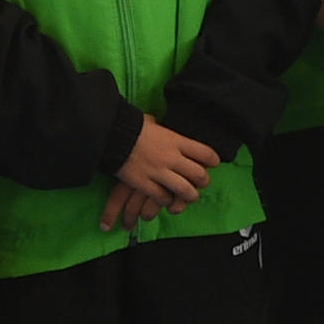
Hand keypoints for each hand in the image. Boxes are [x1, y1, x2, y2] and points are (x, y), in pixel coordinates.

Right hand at [103, 117, 216, 231]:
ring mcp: (158, 171)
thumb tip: (157, 123)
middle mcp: (171, 157)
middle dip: (203, 181)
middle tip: (201, 183)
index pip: (205, 153)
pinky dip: (167, 200)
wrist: (110, 135)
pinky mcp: (143, 183)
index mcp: (177, 140)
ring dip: (189, 195)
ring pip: (184, 189)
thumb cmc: (131, 127)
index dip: (213, 160)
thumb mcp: (152, 123)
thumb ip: (161, 128)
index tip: (213, 164)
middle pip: (198, 174)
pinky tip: (166, 199)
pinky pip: (162, 197)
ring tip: (189, 197)